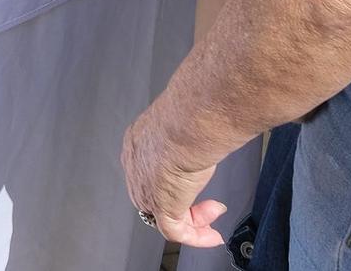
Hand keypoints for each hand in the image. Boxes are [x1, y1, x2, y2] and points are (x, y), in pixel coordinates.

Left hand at [120, 101, 225, 248]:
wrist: (187, 123)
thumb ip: (186, 133)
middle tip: (206, 203)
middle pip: (155, 197)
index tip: (193, 179)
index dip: (172, 180)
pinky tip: (212, 235)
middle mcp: (136, 167)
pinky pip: (176, 231)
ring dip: (194, 219)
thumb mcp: (182, 123)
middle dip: (182, 203)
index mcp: (137, 143)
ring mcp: (145, 188)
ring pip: (165, 215)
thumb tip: (202, 131)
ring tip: (214, 213)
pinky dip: (196, 236)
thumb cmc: (189, 115)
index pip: (148, 171)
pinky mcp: (161, 206)